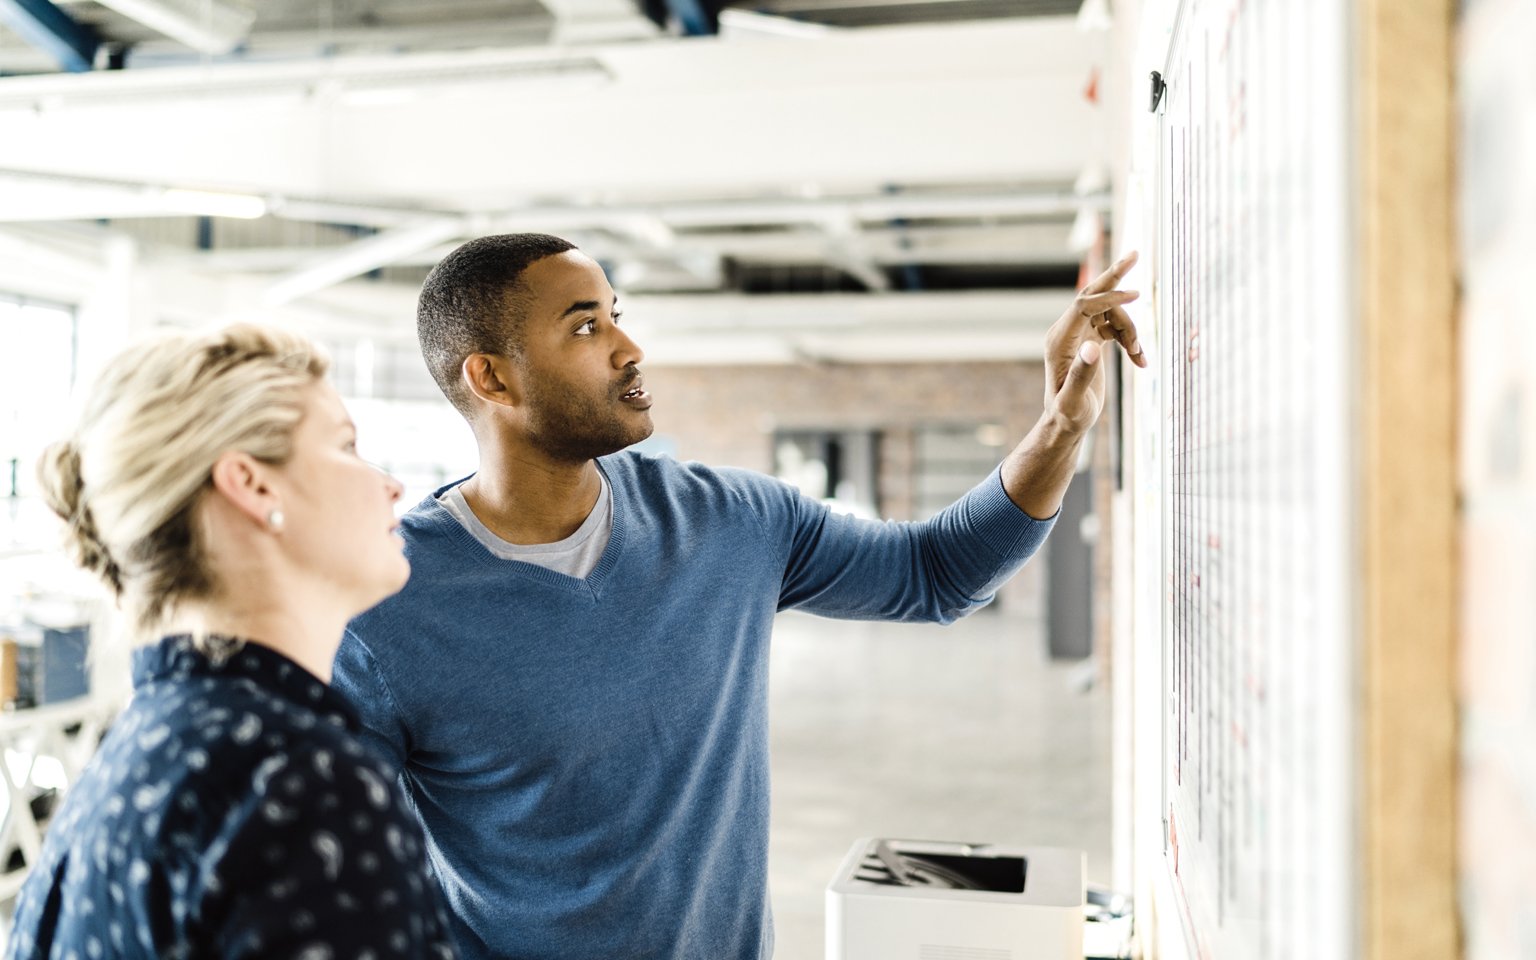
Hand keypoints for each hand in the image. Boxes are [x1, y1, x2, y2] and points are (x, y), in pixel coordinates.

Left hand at [1041, 251, 1144, 434]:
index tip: (1138, 295)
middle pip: (1092, 294)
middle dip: (1115, 276)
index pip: (1084, 305)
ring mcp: (1078, 334)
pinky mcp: (1090, 340)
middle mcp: (1066, 332)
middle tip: (1136, 253)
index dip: (1110, 297)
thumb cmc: (1068, 416)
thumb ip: (1082, 375)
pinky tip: (1141, 360)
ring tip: (1140, 356)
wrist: (1066, 423)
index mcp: (1059, 340)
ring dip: (1132, 330)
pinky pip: (1115, 327)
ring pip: (1112, 314)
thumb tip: (1094, 347)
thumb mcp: (1073, 402)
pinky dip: (1130, 339)